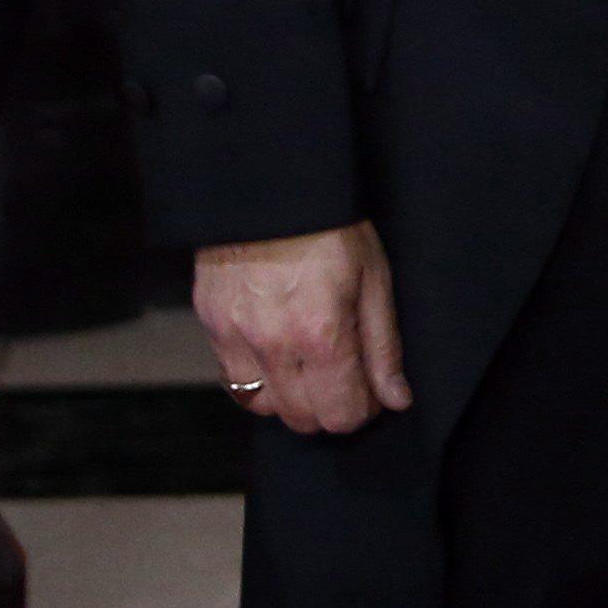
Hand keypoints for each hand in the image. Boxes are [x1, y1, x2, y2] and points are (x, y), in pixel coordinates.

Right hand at [195, 221, 413, 435]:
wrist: (273, 189)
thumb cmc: (332, 229)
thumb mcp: (375, 278)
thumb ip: (384, 346)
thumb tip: (395, 399)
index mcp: (322, 334)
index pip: (341, 413)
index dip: (361, 410)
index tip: (369, 393)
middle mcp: (274, 345)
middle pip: (302, 419)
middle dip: (330, 408)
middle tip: (343, 378)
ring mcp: (236, 338)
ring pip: (265, 408)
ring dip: (291, 398)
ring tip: (310, 366)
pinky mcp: (212, 327)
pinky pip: (233, 382)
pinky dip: (257, 381)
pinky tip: (277, 357)